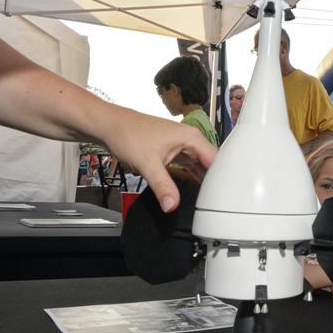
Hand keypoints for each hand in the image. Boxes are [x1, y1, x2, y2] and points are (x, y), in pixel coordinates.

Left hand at [99, 111, 215, 213]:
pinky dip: (190, 178)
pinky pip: (188, 167)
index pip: (217, 160)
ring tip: (208, 200)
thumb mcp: (148, 164)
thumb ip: (163, 186)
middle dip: (213, 182)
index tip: (223, 197)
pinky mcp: (172, 152)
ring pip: (199, 167)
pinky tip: (192, 191)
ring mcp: (181, 146)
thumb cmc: (128, 134)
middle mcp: (190, 140)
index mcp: (192, 137)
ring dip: (202, 181)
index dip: (221, 179)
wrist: (110, 127)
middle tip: (216, 202)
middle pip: (210, 164)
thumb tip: (172, 205)